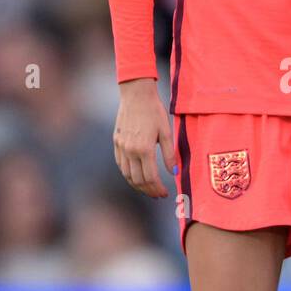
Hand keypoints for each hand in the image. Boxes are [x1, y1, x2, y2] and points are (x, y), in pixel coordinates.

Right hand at [113, 78, 176, 198]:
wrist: (136, 95)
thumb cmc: (154, 111)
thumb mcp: (167, 132)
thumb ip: (170, 154)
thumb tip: (174, 172)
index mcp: (144, 149)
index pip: (151, 178)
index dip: (158, 189)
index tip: (165, 193)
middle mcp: (130, 150)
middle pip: (138, 180)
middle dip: (149, 191)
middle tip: (158, 195)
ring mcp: (121, 147)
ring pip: (127, 175)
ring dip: (138, 185)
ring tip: (148, 189)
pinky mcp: (116, 142)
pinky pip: (121, 165)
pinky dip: (128, 175)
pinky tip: (136, 176)